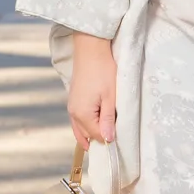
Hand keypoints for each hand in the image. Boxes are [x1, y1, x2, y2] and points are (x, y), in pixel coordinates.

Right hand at [67, 32, 116, 148]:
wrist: (91, 50)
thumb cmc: (103, 71)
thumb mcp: (110, 97)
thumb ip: (108, 120)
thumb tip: (108, 139)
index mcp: (82, 114)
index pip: (97, 137)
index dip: (110, 140)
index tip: (122, 141)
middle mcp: (73, 113)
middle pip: (87, 135)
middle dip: (100, 139)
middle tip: (116, 142)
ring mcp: (72, 106)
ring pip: (80, 129)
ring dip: (92, 134)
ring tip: (106, 138)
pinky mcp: (74, 100)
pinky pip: (78, 120)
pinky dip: (86, 126)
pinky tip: (96, 126)